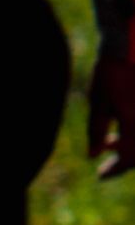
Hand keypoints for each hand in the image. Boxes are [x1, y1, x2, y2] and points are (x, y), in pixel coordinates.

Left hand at [94, 34, 134, 183]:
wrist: (125, 48)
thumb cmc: (109, 73)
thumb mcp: (99, 103)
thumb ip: (97, 130)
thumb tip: (92, 155)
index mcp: (134, 122)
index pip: (129, 156)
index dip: (116, 169)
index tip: (101, 175)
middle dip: (123, 162)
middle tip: (104, 170)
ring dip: (128, 148)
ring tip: (109, 147)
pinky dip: (132, 136)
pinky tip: (117, 134)